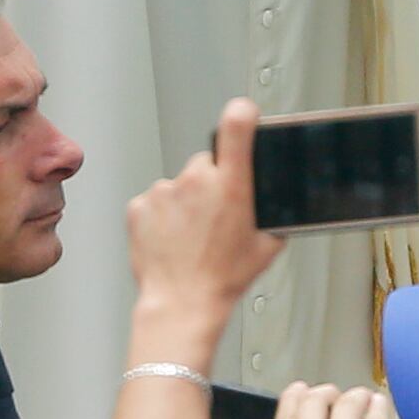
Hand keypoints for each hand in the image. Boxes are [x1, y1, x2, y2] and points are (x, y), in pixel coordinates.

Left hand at [125, 104, 283, 340]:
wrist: (181, 304)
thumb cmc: (222, 279)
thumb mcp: (266, 247)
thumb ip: (273, 215)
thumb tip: (278, 202)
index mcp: (231, 186)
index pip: (237, 125)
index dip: (242, 114)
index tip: (244, 114)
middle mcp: (196, 181)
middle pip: (207, 164)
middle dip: (212, 183)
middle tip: (214, 215)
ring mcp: (164, 192)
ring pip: (179, 185)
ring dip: (185, 203)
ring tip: (191, 236)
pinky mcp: (139, 206)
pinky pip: (155, 202)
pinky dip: (162, 216)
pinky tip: (172, 240)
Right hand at [269, 381, 400, 418]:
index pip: (288, 408)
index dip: (299, 394)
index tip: (306, 391)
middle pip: (316, 397)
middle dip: (329, 394)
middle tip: (339, 399)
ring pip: (349, 399)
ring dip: (357, 398)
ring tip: (364, 402)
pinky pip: (375, 411)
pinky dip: (378, 405)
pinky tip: (378, 407)